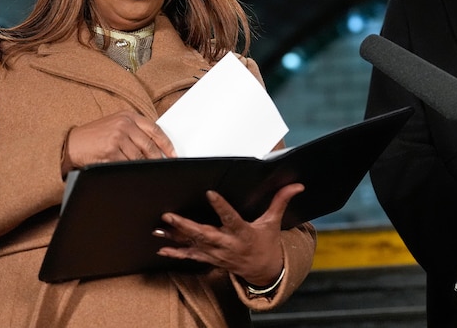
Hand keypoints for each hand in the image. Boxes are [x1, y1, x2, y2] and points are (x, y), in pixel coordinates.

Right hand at [62, 111, 175, 174]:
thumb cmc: (94, 136)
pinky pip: (127, 164)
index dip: (167, 144)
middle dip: (158, 159)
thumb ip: (134, 130)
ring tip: (147, 172)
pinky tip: (133, 173)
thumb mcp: (115, 124)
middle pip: (149, 145)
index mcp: (128, 116)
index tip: (173, 154)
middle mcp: (124, 125)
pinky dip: (131, 170)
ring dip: (145, 167)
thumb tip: (155, 147)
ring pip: (139, 157)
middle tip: (163, 167)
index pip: (155, 130)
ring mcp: (117, 138)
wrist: (72, 143)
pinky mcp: (110, 151)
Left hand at [154, 183, 304, 285]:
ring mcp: (216, 253)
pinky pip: (190, 256)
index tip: (210, 193)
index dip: (221, 206)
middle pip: (204, 234)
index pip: (231, 218)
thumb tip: (297, 185)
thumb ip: (280, 201)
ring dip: (175, 236)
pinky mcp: (209, 258)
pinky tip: (162, 246)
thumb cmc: (266, 242)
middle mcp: (227, 244)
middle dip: (186, 225)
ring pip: (193, 244)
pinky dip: (175, 252)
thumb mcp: (273, 222)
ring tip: (160, 227)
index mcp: (243, 232)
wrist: (262, 271)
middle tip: (170, 215)